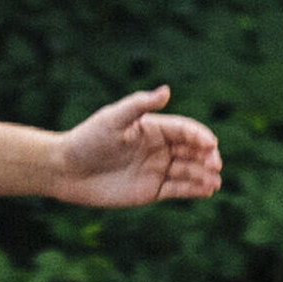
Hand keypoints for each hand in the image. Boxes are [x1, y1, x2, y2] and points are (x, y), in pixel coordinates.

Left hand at [47, 86, 222, 207]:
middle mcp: (159, 148)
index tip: (210, 144)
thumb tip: (166, 91)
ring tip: (214, 181)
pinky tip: (206, 191)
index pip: (184, 130)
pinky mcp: (152, 191)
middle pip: (192, 150)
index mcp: (153, 128)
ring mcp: (157, 169)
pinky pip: (179, 190)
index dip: (199, 136)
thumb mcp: (113, 119)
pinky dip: (194, 190)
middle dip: (207, 156)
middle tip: (215, 164)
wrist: (67, 170)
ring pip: (189, 171)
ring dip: (204, 174)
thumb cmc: (88, 140)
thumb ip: (140, 105)